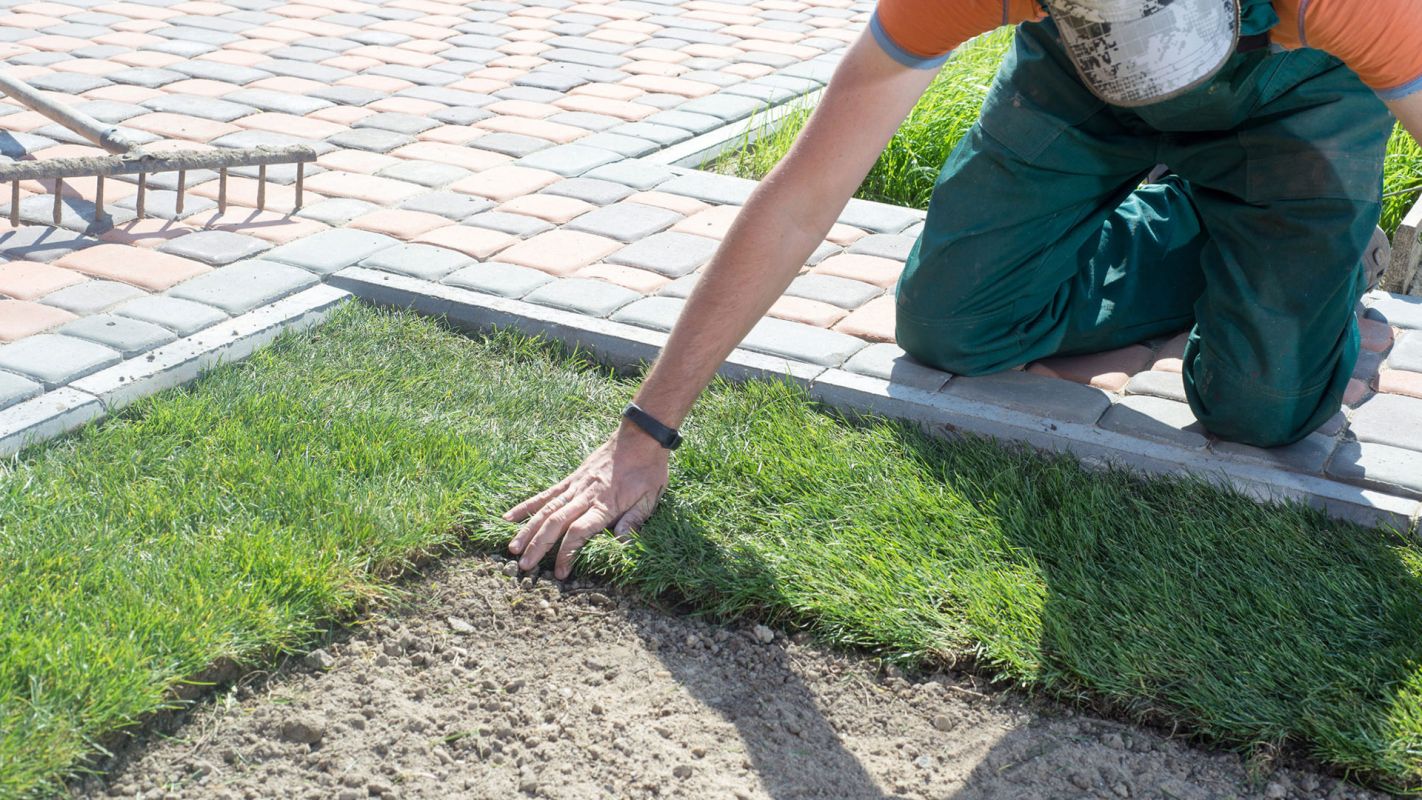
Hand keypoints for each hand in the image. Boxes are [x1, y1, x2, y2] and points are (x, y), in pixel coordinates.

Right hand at [504, 423, 669, 579]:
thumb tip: (621, 546)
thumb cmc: (648, 471)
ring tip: (512, 548)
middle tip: (524, 567)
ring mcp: (574, 486)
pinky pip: (545, 494)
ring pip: (545, 509)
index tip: (560, 573)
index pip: (579, 531)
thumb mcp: (650, 499)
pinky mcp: (570, 479)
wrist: (640, 437)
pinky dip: (526, 505)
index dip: (567, 553)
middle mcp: (585, 496)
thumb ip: (633, 522)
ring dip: (527, 530)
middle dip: (538, 546)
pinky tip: (509, 517)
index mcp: (605, 504)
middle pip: (555, 522)